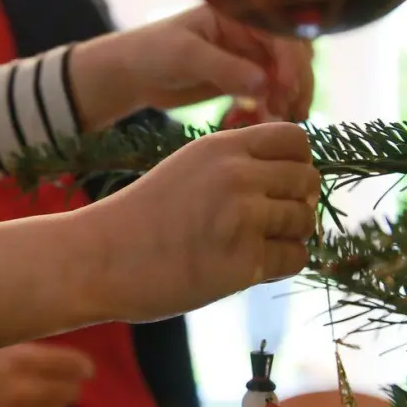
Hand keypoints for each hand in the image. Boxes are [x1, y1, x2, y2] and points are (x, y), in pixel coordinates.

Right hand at [0, 343, 93, 406]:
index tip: (83, 369)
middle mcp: (26, 393)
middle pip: (70, 395)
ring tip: (33, 405)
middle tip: (55, 386)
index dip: (82, 368)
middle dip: (67, 389)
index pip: (76, 367)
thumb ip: (21, 351)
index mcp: (22, 361)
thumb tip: (54, 357)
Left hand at [71, 6, 315, 128]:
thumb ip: (224, 67)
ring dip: (290, 97)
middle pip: (293, 53)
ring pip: (286, 76)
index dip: (291, 59)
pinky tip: (269, 122)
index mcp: (239, 12)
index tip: (286, 88)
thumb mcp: (185, 56)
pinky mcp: (244, 80)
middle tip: (289, 110)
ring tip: (282, 120)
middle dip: (297, 81)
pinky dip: (274, 107)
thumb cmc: (153, 53)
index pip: (280, 31)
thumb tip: (264, 82)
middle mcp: (250, 31)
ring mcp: (249, 56)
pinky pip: (271, 93)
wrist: (132, 75)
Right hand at [74, 121, 320, 322]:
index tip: (280, 184)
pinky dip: (279, 265)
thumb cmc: (143, 217)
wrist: (99, 258)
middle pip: (308, 181)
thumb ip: (238, 162)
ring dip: (288, 236)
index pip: (297, 139)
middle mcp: (237, 175)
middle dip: (296, 202)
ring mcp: (242, 219)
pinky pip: (294, 259)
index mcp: (223, 146)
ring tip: (253, 245)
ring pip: (305, 221)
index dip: (298, 162)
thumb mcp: (189, 167)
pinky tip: (247, 266)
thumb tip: (301, 175)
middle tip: (269, 222)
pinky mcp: (243, 262)